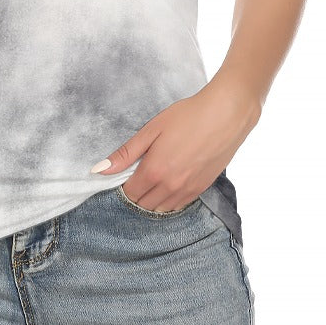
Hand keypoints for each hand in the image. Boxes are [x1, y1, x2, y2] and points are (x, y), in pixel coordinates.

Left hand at [90, 78, 260, 211]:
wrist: (226, 115)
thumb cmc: (187, 116)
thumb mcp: (152, 129)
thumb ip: (126, 153)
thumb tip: (99, 170)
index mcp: (154, 171)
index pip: (129, 193)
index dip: (123, 186)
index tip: (125, 174)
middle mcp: (170, 186)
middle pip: (144, 205)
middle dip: (136, 194)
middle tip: (138, 175)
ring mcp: (187, 190)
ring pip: (161, 209)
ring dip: (152, 200)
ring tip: (153, 179)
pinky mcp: (201, 189)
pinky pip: (179, 206)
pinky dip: (169, 201)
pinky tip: (169, 184)